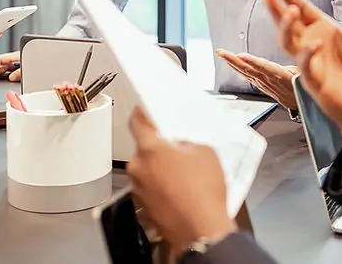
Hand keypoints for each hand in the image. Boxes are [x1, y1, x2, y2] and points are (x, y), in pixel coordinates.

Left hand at [127, 106, 236, 251]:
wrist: (201, 230)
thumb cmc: (203, 195)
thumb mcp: (205, 152)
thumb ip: (187, 141)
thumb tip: (182, 143)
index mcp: (151, 149)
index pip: (137, 122)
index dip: (141, 113)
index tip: (144, 109)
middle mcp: (139, 168)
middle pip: (144, 148)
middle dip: (160, 146)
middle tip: (179, 147)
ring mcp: (139, 189)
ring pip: (147, 169)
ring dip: (161, 167)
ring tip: (185, 173)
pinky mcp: (144, 207)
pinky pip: (150, 187)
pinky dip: (162, 185)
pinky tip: (181, 189)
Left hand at [215, 51, 298, 108]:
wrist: (303, 105)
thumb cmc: (305, 85)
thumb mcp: (305, 73)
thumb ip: (300, 64)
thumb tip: (304, 55)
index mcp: (280, 76)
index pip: (263, 67)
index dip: (252, 61)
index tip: (240, 55)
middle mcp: (269, 81)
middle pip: (248, 69)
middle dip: (233, 60)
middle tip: (221, 52)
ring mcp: (264, 84)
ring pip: (246, 73)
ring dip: (233, 64)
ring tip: (223, 55)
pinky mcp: (263, 86)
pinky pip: (248, 77)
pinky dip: (240, 70)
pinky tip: (233, 65)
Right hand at [261, 0, 341, 167]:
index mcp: (324, 31)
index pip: (303, 9)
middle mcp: (312, 44)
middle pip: (288, 23)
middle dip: (276, 8)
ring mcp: (310, 63)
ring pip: (288, 42)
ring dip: (287, 26)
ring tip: (290, 10)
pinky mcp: (314, 81)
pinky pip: (305, 65)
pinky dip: (308, 53)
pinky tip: (316, 42)